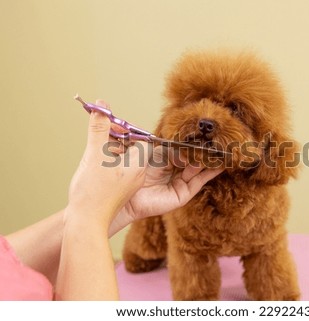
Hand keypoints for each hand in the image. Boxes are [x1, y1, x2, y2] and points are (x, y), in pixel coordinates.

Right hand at [66, 100, 149, 229]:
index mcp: (138, 165)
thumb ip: (99, 129)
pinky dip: (109, 160)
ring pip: (126, 157)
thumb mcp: (94, 155)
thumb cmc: (92, 192)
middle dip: (120, 137)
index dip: (129, 130)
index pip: (143, 139)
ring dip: (113, 148)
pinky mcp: (119, 188)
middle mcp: (138, 173)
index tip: (114, 126)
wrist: (85, 223)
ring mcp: (129, 181)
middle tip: (105, 132)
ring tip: (99, 146)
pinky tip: (96, 161)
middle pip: (135, 146)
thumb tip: (102, 105)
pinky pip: (119, 167)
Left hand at [109, 145, 223, 234]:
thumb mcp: (157, 155)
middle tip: (220, 143)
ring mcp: (181, 183)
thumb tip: (188, 154)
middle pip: (196, 159)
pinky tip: (220, 165)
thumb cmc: (137, 172)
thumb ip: (174, 151)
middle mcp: (177, 171)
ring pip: (199, 169)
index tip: (208, 136)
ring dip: (209, 160)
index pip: (187, 149)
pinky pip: (199, 181)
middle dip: (206, 152)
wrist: (128, 195)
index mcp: (169, 159)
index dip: (197, 144)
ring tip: (222, 151)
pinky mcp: (184, 194)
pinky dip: (210, 173)